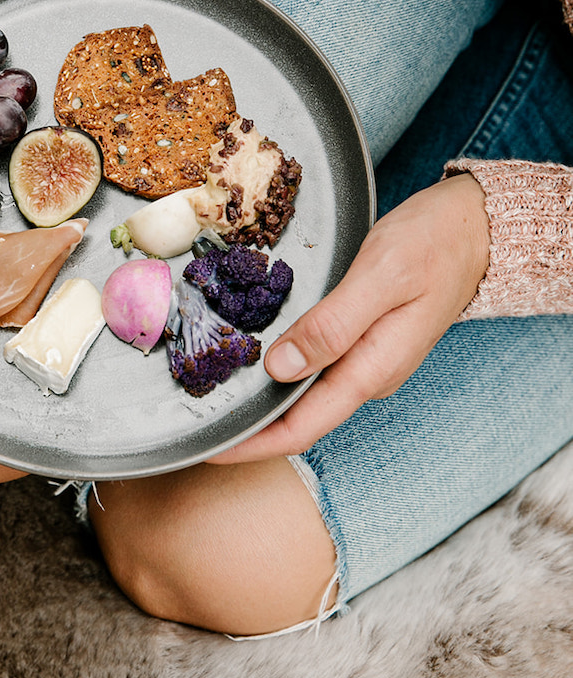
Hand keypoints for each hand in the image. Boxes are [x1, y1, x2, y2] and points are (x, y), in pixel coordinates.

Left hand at [208, 174, 490, 464]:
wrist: (478, 229)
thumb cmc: (434, 244)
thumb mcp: (381, 275)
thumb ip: (333, 324)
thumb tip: (282, 368)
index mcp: (372, 369)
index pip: (303, 427)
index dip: (253, 443)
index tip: (211, 448)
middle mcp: (368, 375)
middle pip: (300, 419)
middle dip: (250, 429)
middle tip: (198, 423)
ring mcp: (367, 361)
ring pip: (306, 396)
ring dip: (263, 402)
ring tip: (214, 396)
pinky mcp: (364, 342)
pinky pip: (314, 370)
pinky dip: (280, 372)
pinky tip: (254, 360)